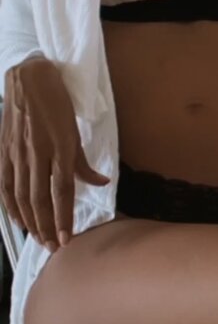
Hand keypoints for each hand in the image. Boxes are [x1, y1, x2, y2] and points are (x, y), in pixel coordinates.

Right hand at [0, 58, 109, 250]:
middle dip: (47, 226)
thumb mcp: (74, 129)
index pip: (61, 190)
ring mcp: (17, 153)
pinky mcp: (3, 151)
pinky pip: (5, 185)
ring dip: (31, 221)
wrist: (27, 77)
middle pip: (40, 199)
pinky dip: (11, 206)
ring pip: (21, 196)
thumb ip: (83, 161)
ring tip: (39, 238)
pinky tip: (18, 219)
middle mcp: (37, 153)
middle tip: (53, 246)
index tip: (67, 239)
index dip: (64, 217)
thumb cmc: (56, 100)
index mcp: (59, 146)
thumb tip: (101, 183)